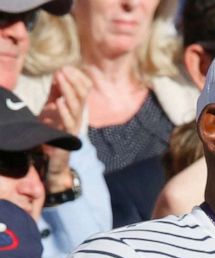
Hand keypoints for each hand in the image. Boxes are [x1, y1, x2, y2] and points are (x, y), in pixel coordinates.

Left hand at [39, 66, 91, 186]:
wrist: (54, 157)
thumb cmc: (53, 131)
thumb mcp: (53, 106)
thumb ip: (57, 91)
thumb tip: (58, 73)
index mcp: (78, 108)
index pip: (86, 89)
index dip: (78, 77)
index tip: (66, 67)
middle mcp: (80, 116)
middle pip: (84, 94)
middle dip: (74, 80)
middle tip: (64, 69)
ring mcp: (75, 126)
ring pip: (77, 105)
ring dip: (68, 90)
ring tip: (60, 78)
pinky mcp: (69, 136)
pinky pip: (69, 122)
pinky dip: (64, 111)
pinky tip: (59, 101)